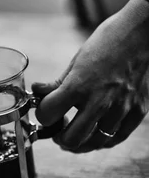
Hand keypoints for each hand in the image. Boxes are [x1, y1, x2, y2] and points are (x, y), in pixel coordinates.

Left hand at [32, 0, 148, 151]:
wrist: (140, 34)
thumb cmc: (107, 42)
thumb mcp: (77, 60)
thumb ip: (58, 82)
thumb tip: (38, 92)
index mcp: (79, 85)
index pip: (49, 113)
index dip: (42, 115)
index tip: (44, 112)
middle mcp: (99, 101)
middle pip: (72, 139)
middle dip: (60, 138)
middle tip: (58, 133)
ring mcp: (121, 109)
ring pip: (95, 143)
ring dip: (81, 144)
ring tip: (75, 136)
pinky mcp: (137, 112)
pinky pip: (117, 138)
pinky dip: (103, 141)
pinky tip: (96, 135)